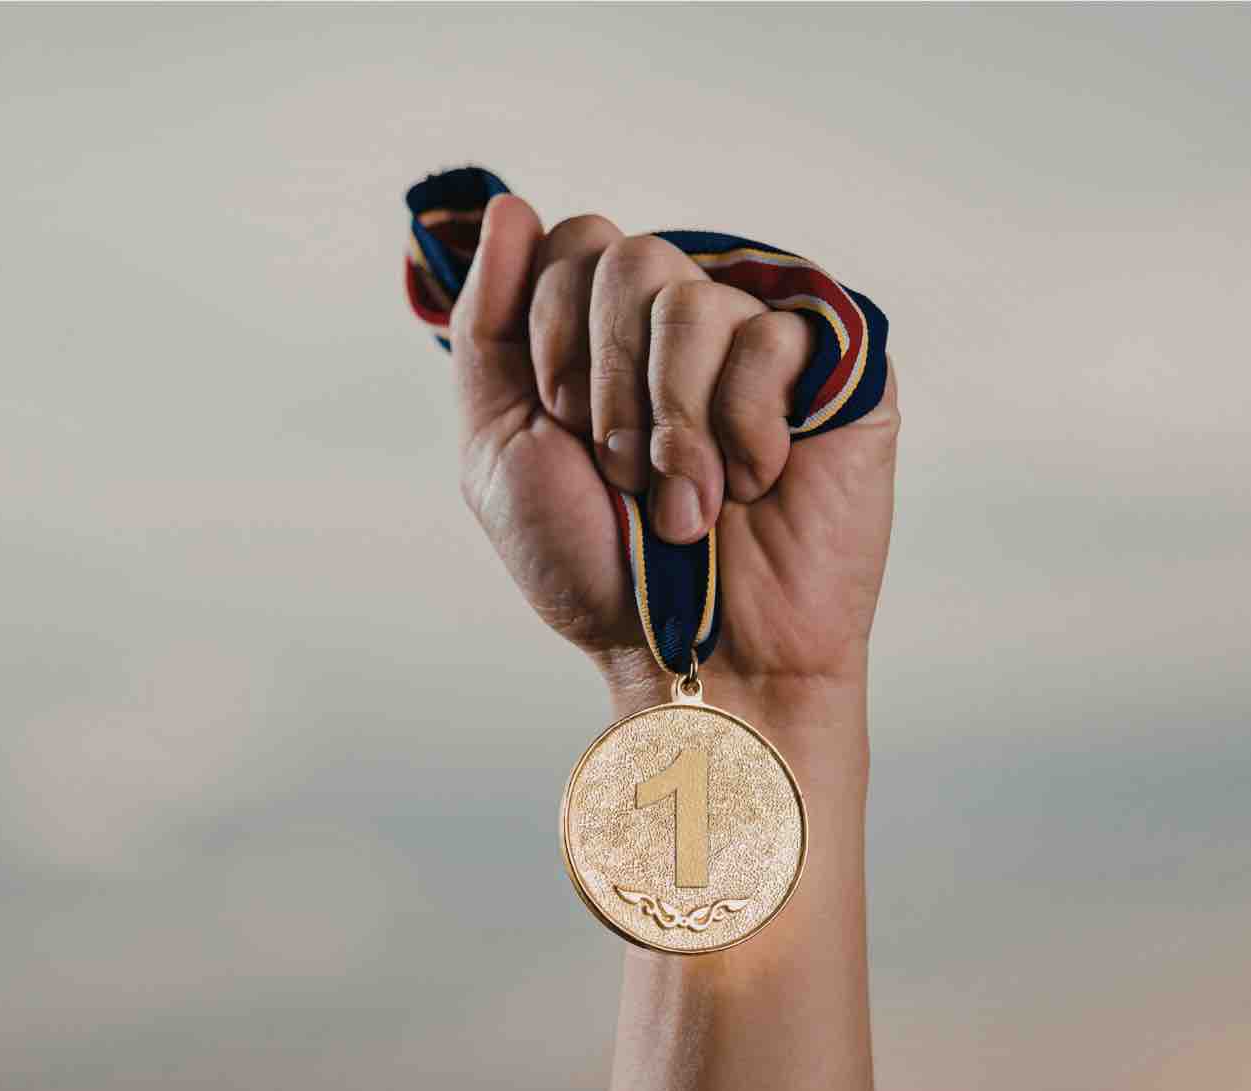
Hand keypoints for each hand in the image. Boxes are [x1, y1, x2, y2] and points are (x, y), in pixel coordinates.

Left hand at [449, 195, 898, 711]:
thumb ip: (489, 326)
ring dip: (670, 420)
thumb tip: (512, 205)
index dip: (555, 335)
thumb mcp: (498, 449)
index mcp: (600, 331)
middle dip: (606, 384)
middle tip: (622, 472)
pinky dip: (741, 428)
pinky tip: (753, 483)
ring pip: (692, 298)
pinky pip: (771, 336)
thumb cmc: (594, 567)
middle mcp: (677, 323)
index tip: (561, 420)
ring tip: (686, 499)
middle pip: (627, 259)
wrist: (688, 653)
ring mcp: (757, 339)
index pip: (571, 243)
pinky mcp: (834, 368)